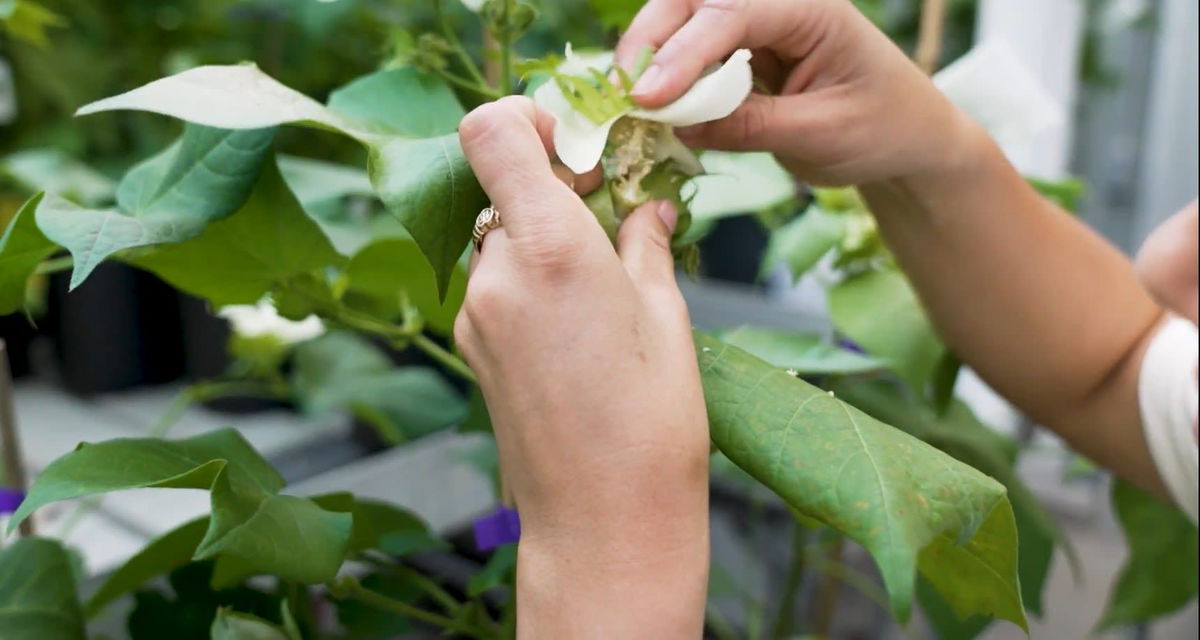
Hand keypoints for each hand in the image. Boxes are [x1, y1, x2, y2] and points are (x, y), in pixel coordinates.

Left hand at [455, 96, 709, 637]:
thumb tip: (646, 207)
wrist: (603, 522)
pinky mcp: (472, 347)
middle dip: (553, 189)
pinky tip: (578, 322)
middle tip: (610, 217)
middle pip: (501, 186)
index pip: (491, 132)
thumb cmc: (651, 426)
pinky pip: (496, 284)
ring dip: (543, 239)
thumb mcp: (665, 317)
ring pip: (499, 237)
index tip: (573, 146)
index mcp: (549, 248)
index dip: (527, 121)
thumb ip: (645, 244)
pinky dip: (530, 279)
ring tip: (602, 284)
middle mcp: (496, 273)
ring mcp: (476, 313)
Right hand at [616, 0, 979, 184]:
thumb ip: (750, 126)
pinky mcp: (742, 50)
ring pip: (685, 19)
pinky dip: (667, 75)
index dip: (684, 54)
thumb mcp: (820, 135)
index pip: (734, 14)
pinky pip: (693, 52)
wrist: (907, 137)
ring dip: (651, 54)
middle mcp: (779, 3)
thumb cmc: (882, 128)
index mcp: (812, 8)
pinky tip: (649, 104)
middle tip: (622, 93)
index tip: (647, 97)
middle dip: (653, 40)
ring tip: (628, 100)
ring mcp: (758, 23)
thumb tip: (678, 125)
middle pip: (696, 0)